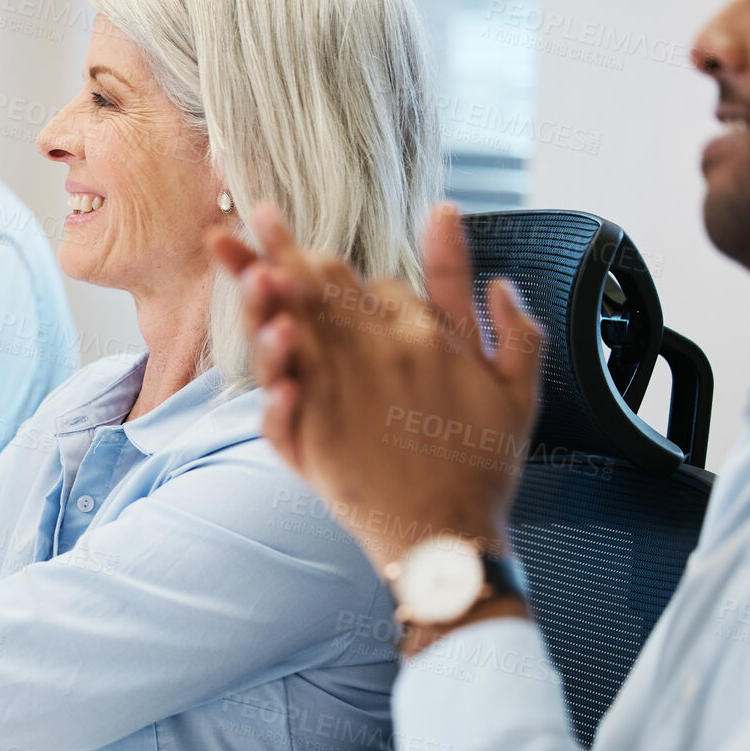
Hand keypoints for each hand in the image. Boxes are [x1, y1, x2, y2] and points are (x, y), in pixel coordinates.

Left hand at [211, 202, 544, 571]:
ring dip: (261, 280)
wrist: (451, 537)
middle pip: (328, 286)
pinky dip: (274, 363)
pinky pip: (286, 390)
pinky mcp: (320, 434)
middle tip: (256, 213)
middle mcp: (384, 355)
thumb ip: (515, 330)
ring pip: (297, 322)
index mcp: (428, 337)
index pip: (374, 285)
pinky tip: (261, 335)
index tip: (312, 259)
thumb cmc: (482, 468)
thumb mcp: (519, 392)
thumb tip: (500, 280)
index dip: (342, 274)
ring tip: (230, 247)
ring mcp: (348, 393)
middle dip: (286, 248)